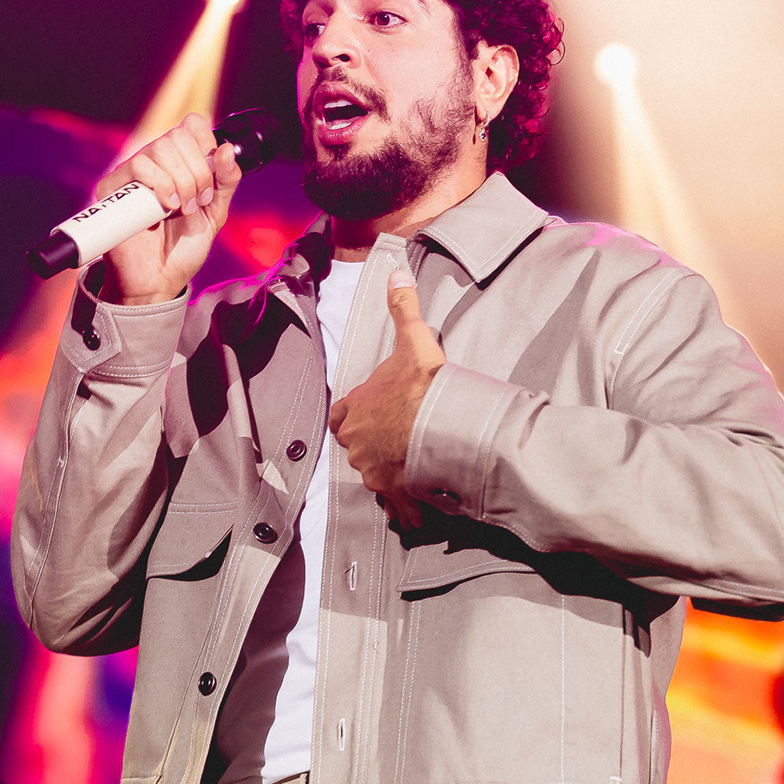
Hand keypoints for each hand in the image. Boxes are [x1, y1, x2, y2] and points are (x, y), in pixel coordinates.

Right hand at [95, 113, 241, 305]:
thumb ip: (226, 181)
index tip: (213, 176)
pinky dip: (161, 185)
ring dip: (181, 181)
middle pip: (179, 135)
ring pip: (161, 147)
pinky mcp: (113, 187)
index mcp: (179, 161)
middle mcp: (154, 161)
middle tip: (197, 202)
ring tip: (181, 209)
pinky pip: (139, 165)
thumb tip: (226, 149)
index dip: (206, 144)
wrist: (160, 279)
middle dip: (198, 172)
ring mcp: (132, 173)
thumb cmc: (182, 247)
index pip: (192, 124)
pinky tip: (165, 208)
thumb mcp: (214, 212)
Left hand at [328, 267, 445, 529]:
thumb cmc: (423, 384)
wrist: (444, 426)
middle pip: (358, 448)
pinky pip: (397, 507)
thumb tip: (395, 271)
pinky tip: (419, 512)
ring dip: (391, 475)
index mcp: (354, 411)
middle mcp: (357, 445)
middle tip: (401, 440)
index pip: (339, 417)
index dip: (353, 416)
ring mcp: (374, 472)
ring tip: (414, 470)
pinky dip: (406, 511)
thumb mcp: (413, 339)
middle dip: (375, 446)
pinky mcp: (396, 493)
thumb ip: (401, 307)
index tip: (370, 416)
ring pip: (376, 477)